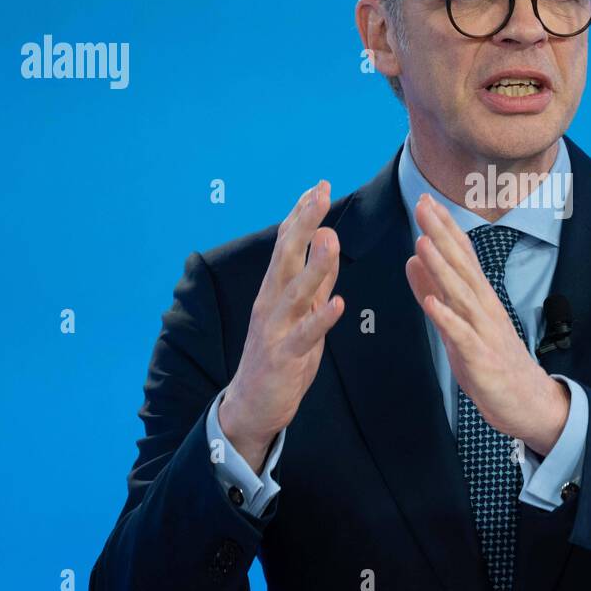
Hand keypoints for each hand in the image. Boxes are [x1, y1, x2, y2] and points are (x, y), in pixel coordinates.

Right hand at [220, 180, 343, 470]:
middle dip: (302, 225)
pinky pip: (305, 335)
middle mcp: (271, 303)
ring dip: (314, 265)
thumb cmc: (281, 353)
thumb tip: (327, 235)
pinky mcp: (284, 356)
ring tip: (331, 239)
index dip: (301, 215)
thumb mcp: (303, 310)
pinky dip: (321, 319)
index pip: (287, 244)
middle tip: (318, 194)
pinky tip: (337, 304)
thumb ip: (316, 277)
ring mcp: (276, 329)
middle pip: (286, 257)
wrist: (253, 405)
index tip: (317, 186)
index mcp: (276, 289)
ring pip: (295, 292)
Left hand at [404, 193, 569, 455]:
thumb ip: (434, 291)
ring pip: (461, 295)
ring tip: (423, 243)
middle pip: (461, 265)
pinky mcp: (480, 358)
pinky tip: (432, 304)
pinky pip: (462, 336)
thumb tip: (412, 261)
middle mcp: (484, 308)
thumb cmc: (493, 362)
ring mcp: (483, 332)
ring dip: (441, 269)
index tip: (427, 200)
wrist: (529, 403)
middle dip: (441, 235)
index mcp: (478, 299)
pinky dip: (447, 319)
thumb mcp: (457, 322)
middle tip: (424, 204)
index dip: (444, 228)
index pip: (461, 256)